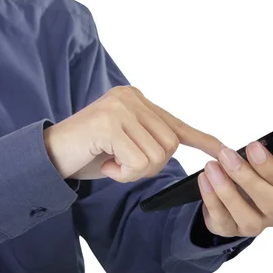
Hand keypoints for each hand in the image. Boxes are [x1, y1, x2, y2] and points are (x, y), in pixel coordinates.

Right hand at [44, 86, 221, 181]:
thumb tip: (178, 149)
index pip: (176, 123)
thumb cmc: (87, 152)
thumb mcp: (123, 144)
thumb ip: (148, 140)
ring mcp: (119, 108)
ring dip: (133, 171)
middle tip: (120, 165)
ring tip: (111, 162)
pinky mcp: (109, 123)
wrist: (49, 155)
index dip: (201, 139)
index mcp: (136, 99)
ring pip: (156, 155)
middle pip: (169, 145)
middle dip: (149, 166)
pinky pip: (137, 162)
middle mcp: (130, 97)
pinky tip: (104, 164)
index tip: (223, 149)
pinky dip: (122, 174)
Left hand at [197, 127, 272, 237]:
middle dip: (246, 177)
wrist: (232, 198)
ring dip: (226, 191)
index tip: (252, 146)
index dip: (269, 167)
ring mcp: (253, 225)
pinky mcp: (230, 231)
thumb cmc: (257, 172)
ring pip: (245, 216)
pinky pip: (221, 220)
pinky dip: (210, 200)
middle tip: (225, 155)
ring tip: (210, 168)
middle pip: (269, 201)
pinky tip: (203, 180)